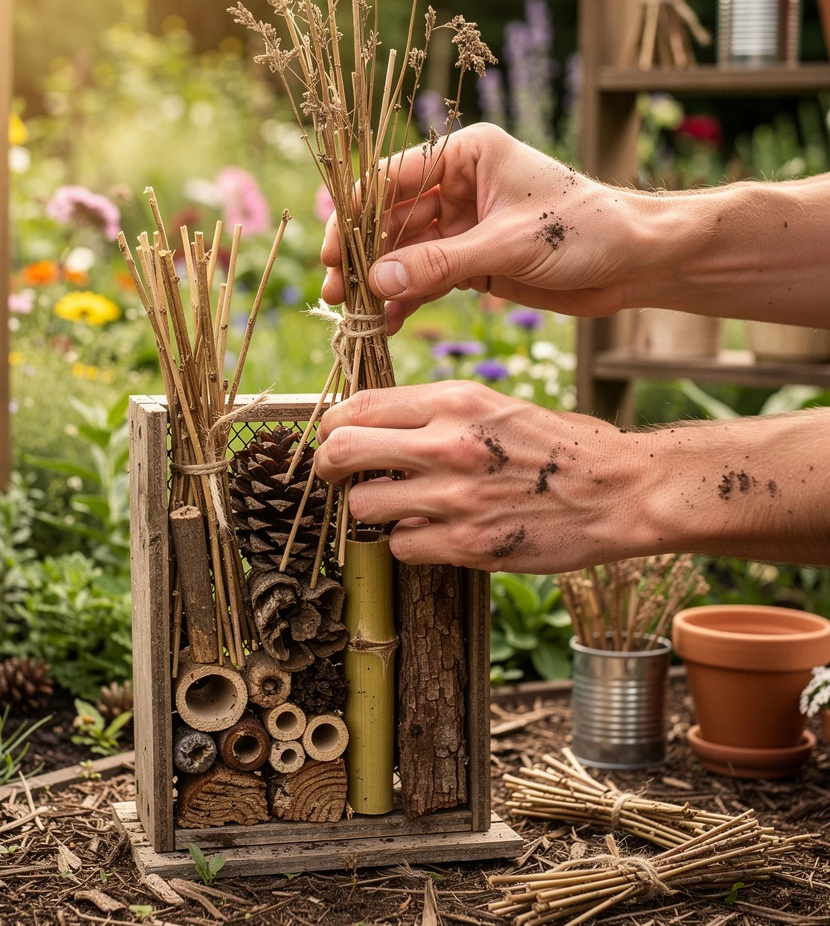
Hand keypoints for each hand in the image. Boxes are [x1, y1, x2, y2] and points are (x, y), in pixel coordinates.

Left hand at [314, 381, 643, 573]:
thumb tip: (376, 424)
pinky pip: (399, 546)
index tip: (333, 438)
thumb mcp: (495, 405)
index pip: (358, 406)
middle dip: (328, 467)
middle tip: (336, 476)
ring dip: (370, 510)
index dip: (333, 425)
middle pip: (342, 452)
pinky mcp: (466, 545)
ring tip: (394, 507)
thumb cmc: (557, 445)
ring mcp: (454, 497)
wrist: (619, 490)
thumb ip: (436, 413)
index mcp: (454, 401)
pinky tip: (431, 533)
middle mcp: (447, 444)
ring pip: (362, 505)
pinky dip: (406, 542)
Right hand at [320, 124, 641, 333]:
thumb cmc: (586, 230)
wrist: (636, 262)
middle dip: (364, 257)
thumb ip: (440, 263)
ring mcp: (464, 226)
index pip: (392, 178)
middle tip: (338, 294)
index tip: (333, 254)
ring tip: (356, 315)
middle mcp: (459, 186)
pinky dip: (408, 300)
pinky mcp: (474, 261)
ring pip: (405, 253)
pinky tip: (388, 324)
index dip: (355, 215)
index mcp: (466, 156)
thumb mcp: (508, 244)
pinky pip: (428, 279)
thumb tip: (376, 283)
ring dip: (381, 283)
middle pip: (391, 220)